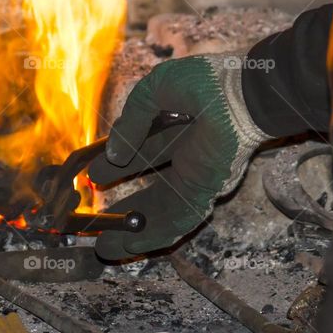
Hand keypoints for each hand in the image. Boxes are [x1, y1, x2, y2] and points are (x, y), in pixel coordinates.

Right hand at [89, 54, 270, 259]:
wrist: (239, 96)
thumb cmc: (204, 84)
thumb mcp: (154, 92)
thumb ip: (132, 120)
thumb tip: (113, 153)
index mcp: (176, 129)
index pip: (143, 153)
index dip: (118, 166)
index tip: (94, 176)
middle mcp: (186, 156)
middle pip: (151, 189)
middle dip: (125, 207)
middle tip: (98, 220)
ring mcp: (196, 177)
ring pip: (161, 211)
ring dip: (135, 231)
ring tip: (106, 247)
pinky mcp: (205, 193)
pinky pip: (179, 220)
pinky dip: (155, 235)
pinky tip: (131, 248)